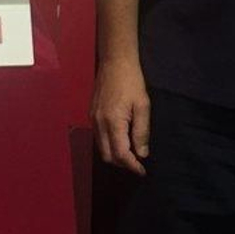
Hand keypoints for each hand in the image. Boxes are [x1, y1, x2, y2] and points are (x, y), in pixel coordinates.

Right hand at [91, 58, 150, 175]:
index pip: (120, 154)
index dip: (132, 165)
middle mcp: (99, 124)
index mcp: (113, 122)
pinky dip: (109, 145)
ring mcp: (93, 119)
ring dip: (115, 155)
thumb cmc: (132, 82)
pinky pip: (98, 138)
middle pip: (107, 156)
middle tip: (137, 163)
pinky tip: (121, 140)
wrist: (114, 62)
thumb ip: (141, 131)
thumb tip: (142, 154)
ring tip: (131, 153)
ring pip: (101, 148)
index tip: (142, 171)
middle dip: (122, 163)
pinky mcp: (91, 114)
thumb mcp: (143, 105)